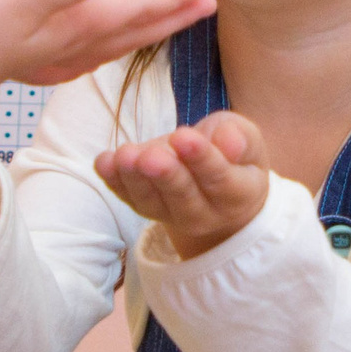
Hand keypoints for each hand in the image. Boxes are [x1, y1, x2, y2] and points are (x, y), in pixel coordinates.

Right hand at [0, 0, 214, 108]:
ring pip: (110, 39)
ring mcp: (49, 56)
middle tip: (208, 1)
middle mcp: (71, 46)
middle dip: (171, 13)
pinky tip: (94, 34)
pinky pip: (82, 45)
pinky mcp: (25, 56)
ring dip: (143, 25)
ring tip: (168, 15)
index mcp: (77, 26)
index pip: (138, 9)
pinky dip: (103, 35)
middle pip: (133, 28)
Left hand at [95, 110, 269, 259]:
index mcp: (237, 194)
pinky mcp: (146, 207)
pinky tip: (104, 162)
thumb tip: (229, 143)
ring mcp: (172, 214)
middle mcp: (205, 213)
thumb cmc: (234, 154)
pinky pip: (129, 198)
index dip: (202, 159)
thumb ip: (239, 139)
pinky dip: (114, 181)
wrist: (215, 181)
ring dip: (136, 179)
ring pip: (152, 201)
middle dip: (165, 175)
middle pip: (183, 197)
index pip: (220, 179)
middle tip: (150, 156)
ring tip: (125, 155)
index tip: (184, 137)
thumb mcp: (246, 139)